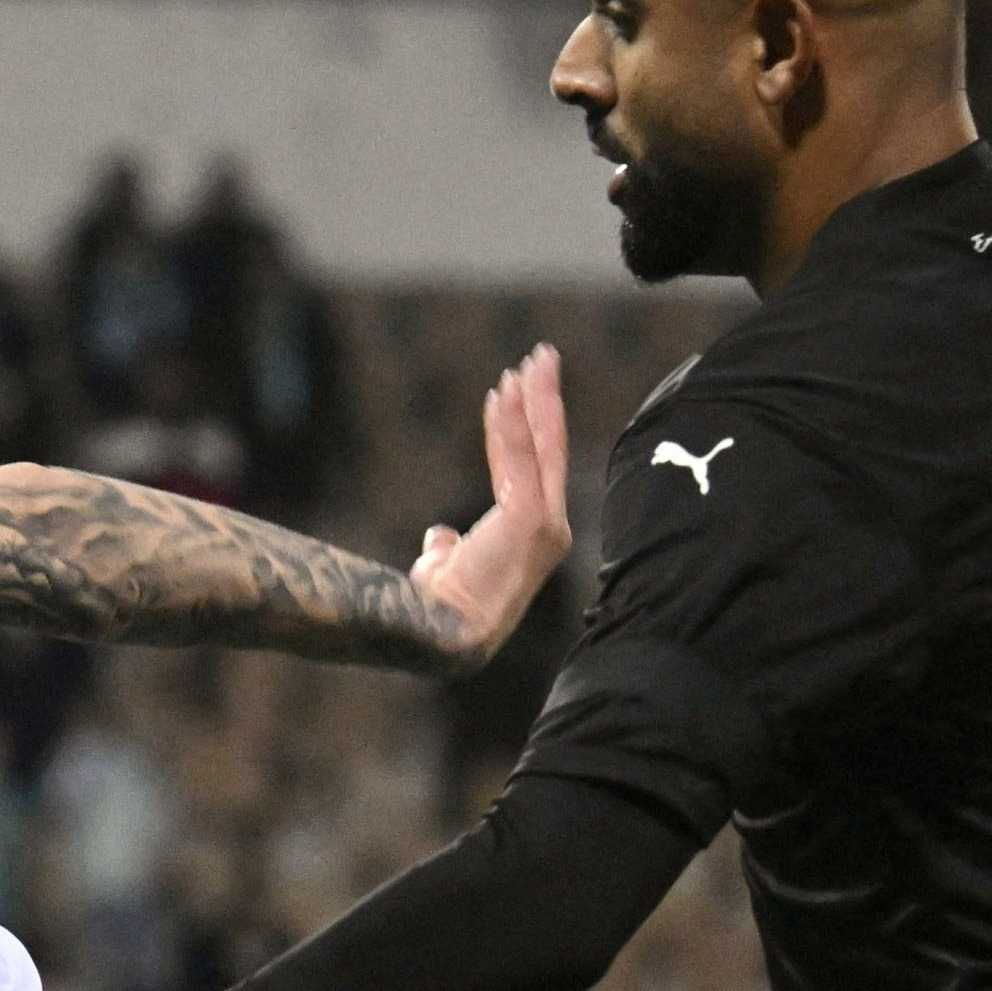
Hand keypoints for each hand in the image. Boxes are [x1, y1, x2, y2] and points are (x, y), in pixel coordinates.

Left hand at [403, 347, 572, 669]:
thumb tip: (440, 535)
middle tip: (543, 355)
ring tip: (528, 361)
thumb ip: (450, 547)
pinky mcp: (529, 517)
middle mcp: (550, 527)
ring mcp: (544, 522)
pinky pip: (517, 457)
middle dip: (546, 398)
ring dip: (532, 399)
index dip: (530, 426)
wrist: (442, 635)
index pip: (537, 467)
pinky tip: (501, 392)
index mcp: (535, 537)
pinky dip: (509, 423)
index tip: (522, 389)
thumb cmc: (441, 610)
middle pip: (551, 448)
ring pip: (540, 445)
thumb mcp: (446, 569)